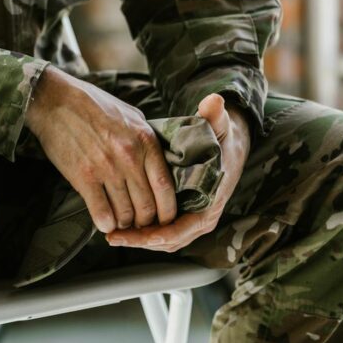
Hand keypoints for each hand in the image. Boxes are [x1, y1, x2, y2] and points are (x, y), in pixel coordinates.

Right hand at [25, 67, 176, 231]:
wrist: (56, 101)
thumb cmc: (94, 106)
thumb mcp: (131, 116)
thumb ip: (147, 140)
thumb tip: (161, 161)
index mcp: (145, 141)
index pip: (165, 187)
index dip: (168, 210)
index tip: (165, 218)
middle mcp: (129, 157)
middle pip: (147, 206)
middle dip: (146, 222)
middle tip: (141, 224)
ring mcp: (106, 168)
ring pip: (125, 213)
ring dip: (124, 224)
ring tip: (121, 223)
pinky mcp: (84, 177)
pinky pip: (101, 212)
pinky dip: (105, 223)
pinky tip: (105, 223)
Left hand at [106, 94, 249, 252]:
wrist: (230, 145)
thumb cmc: (222, 137)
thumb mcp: (220, 126)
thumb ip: (215, 116)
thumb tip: (213, 102)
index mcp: (211, 201)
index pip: (183, 229)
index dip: (159, 234)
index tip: (136, 234)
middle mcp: (203, 216)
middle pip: (168, 240)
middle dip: (141, 240)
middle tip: (114, 236)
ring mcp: (193, 219)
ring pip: (163, 240)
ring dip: (139, 239)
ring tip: (112, 234)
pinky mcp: (183, 217)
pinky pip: (162, 233)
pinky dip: (144, 234)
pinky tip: (122, 228)